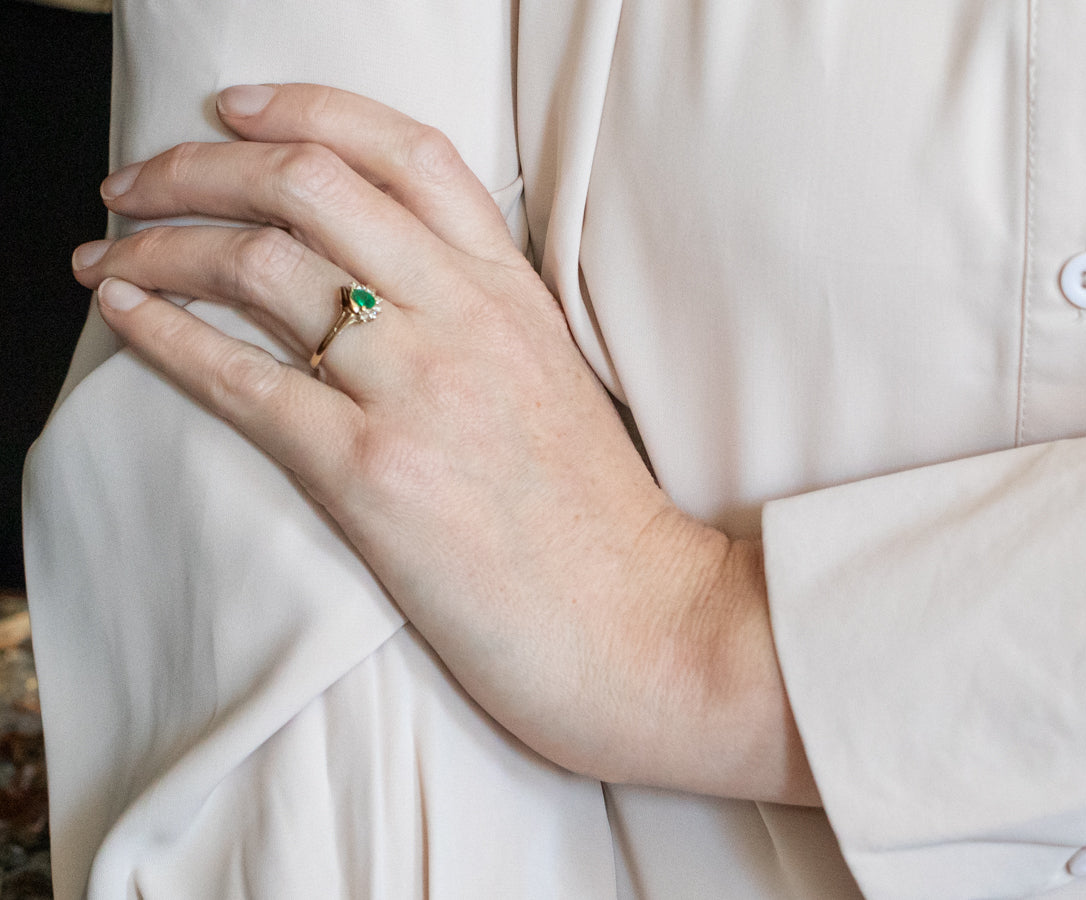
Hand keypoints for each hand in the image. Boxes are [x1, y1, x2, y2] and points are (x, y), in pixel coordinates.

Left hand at [72, 83, 816, 804]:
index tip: (236, 109)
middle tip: (138, 183)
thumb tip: (378, 286)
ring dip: (162, 245)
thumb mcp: (553, 380)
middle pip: (308, 186)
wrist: (638, 621)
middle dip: (199, 166)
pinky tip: (121, 313)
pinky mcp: (373, 473)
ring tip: (109, 251)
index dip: (306, 109)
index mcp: (511, 290)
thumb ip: (478, 318)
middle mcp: (463, 317)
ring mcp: (418, 389)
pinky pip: (241, 379)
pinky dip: (163, 335)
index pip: (403, 151)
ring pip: (261, 266)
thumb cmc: (594, 518)